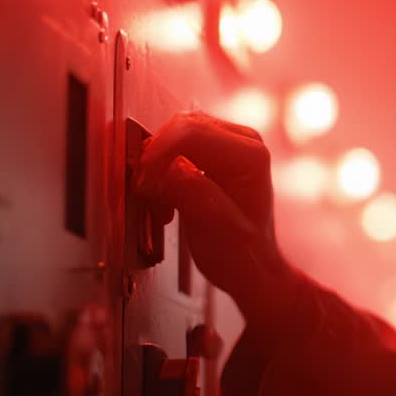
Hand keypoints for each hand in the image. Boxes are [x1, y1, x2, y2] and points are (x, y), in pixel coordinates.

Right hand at [136, 112, 291, 316]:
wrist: (249, 268)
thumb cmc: (240, 254)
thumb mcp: (212, 225)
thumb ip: (189, 190)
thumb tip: (160, 167)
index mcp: (250, 155)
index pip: (189, 132)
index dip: (158, 155)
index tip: (145, 184)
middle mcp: (244, 142)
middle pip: (179, 127)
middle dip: (157, 161)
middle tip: (149, 196)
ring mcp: (230, 143)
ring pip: (174, 135)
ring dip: (159, 167)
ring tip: (162, 203)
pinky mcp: (215, 151)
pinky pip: (176, 146)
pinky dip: (164, 170)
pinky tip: (168, 198)